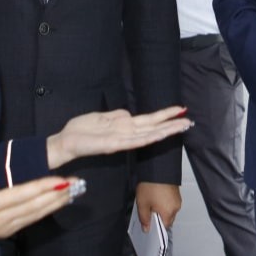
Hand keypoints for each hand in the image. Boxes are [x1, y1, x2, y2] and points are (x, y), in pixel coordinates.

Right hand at [0, 169, 78, 255]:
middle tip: (79, 184)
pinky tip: (58, 203)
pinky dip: (47, 210)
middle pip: (34, 206)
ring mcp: (4, 227)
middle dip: (58, 194)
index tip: (61, 180)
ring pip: (36, 214)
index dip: (41, 187)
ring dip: (57, 202)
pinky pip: (31, 219)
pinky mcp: (5, 231)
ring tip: (75, 191)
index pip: (20, 195)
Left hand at [46, 106, 190, 169]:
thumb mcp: (102, 117)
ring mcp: (121, 140)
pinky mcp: (113, 145)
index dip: (165, 116)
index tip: (181, 110)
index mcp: (124, 126)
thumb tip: (129, 115)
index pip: (150, 121)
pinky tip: (158, 135)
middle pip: (154, 128)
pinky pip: (133, 141)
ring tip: (181, 126)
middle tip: (190, 121)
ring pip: (148, 135)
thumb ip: (117, 116)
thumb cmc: (82, 131)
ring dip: (165, 131)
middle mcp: (126, 134)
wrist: (66, 142)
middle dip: (172, 125)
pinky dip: (147, 138)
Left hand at [136, 181, 181, 229]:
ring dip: (161, 209)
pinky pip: (170, 202)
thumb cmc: (151, 185)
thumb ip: (144, 219)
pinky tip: (156, 196)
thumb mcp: (142, 205)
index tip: (148, 223)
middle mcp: (176, 207)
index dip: (155, 227)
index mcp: (169, 213)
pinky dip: (164, 202)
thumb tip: (146, 228)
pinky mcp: (176, 192)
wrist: (157, 168)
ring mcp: (177, 199)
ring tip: (151, 201)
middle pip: (167, 219)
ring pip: (169, 210)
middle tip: (148, 210)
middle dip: (158, 217)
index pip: (164, 227)